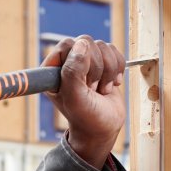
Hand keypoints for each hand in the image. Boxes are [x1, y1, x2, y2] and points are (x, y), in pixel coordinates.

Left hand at [42, 35, 125, 168]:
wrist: (103, 128)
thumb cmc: (86, 117)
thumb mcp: (75, 98)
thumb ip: (73, 71)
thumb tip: (81, 44)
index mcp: (52, 70)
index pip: (66, 45)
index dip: (79, 60)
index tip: (83, 82)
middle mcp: (67, 64)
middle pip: (86, 42)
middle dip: (96, 67)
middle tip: (92, 88)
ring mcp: (85, 62)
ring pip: (102, 46)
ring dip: (108, 70)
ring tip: (101, 89)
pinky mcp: (102, 63)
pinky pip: (113, 50)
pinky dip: (117, 67)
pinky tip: (111, 84)